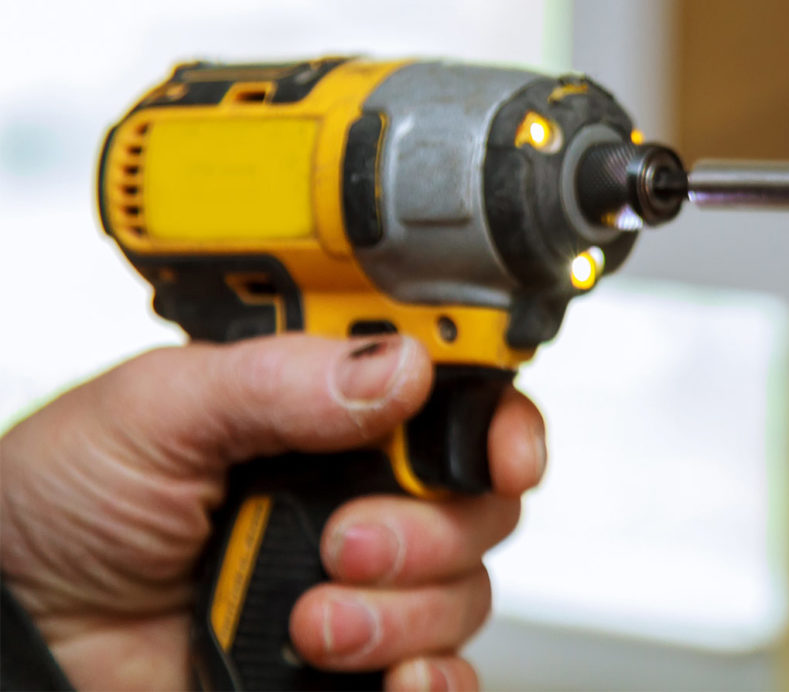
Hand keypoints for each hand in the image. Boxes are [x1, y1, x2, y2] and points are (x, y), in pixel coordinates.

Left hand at [0, 334, 545, 690]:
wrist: (10, 641)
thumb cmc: (52, 515)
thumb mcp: (152, 412)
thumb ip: (278, 379)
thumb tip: (399, 366)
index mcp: (320, 413)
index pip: (454, 400)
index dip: (498, 422)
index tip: (503, 452)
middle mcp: (351, 495)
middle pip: (479, 500)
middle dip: (432, 526)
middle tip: (343, 540)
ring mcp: (355, 588)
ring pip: (466, 591)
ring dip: (404, 609)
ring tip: (310, 623)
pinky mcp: (350, 671)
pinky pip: (445, 677)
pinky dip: (433, 681)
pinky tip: (388, 677)